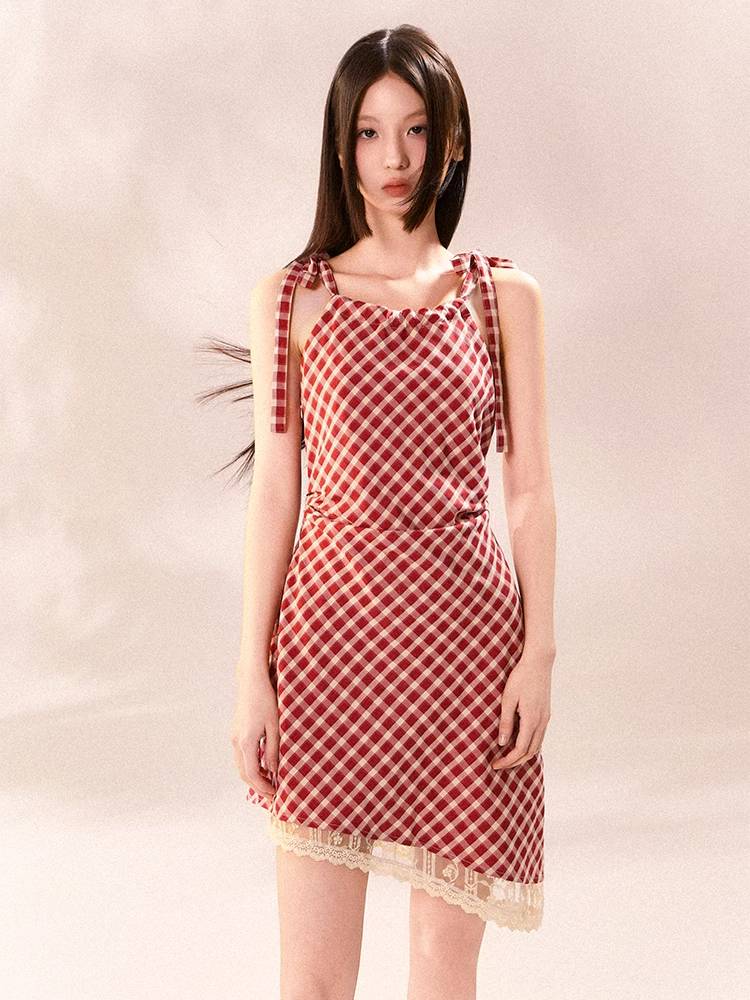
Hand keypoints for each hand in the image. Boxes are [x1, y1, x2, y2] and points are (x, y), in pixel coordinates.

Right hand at [231, 675, 278, 801]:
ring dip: (253, 776)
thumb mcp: (274, 726)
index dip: (262, 787)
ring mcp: (234, 737)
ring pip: (241, 765)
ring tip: (270, 782)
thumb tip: (273, 770)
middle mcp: (236, 742)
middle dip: (257, 786)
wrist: (251, 681)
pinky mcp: (236, 732)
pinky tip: (263, 766)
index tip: (274, 794)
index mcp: (246, 742)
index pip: (252, 774)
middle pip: (243, 773)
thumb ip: (272, 749)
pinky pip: (241, 756)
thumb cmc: (265, 700)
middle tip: (272, 793)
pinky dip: (250, 765)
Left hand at [491, 652, 551, 769]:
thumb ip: (506, 722)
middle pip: (531, 752)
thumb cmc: (521, 677)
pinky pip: (540, 736)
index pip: (520, 750)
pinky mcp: (546, 713)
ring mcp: (546, 718)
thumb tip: (502, 743)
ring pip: (537, 745)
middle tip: (500, 765)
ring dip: (524, 755)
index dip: (508, 761)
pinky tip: (520, 743)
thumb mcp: (508, 698)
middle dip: (515, 762)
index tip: (495, 764)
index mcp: (531, 720)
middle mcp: (542, 722)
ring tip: (508, 757)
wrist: (539, 662)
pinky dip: (530, 745)